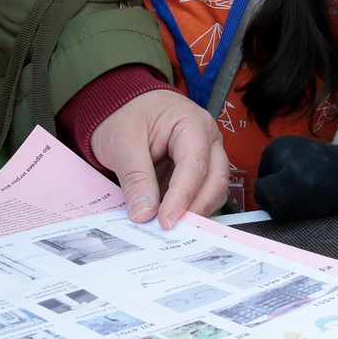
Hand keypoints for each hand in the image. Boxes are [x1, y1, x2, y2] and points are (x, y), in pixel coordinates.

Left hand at [91, 89, 229, 226]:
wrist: (122, 108)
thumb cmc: (125, 115)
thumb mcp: (122, 142)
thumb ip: (135, 177)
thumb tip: (144, 213)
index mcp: (192, 123)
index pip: (195, 165)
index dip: (182, 197)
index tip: (166, 221)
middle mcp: (207, 140)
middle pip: (215, 180)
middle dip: (195, 208)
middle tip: (170, 230)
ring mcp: (204, 157)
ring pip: (212, 191)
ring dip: (192, 211)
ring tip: (165, 226)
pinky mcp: (195, 173)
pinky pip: (199, 196)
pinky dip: (185, 210)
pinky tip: (166, 218)